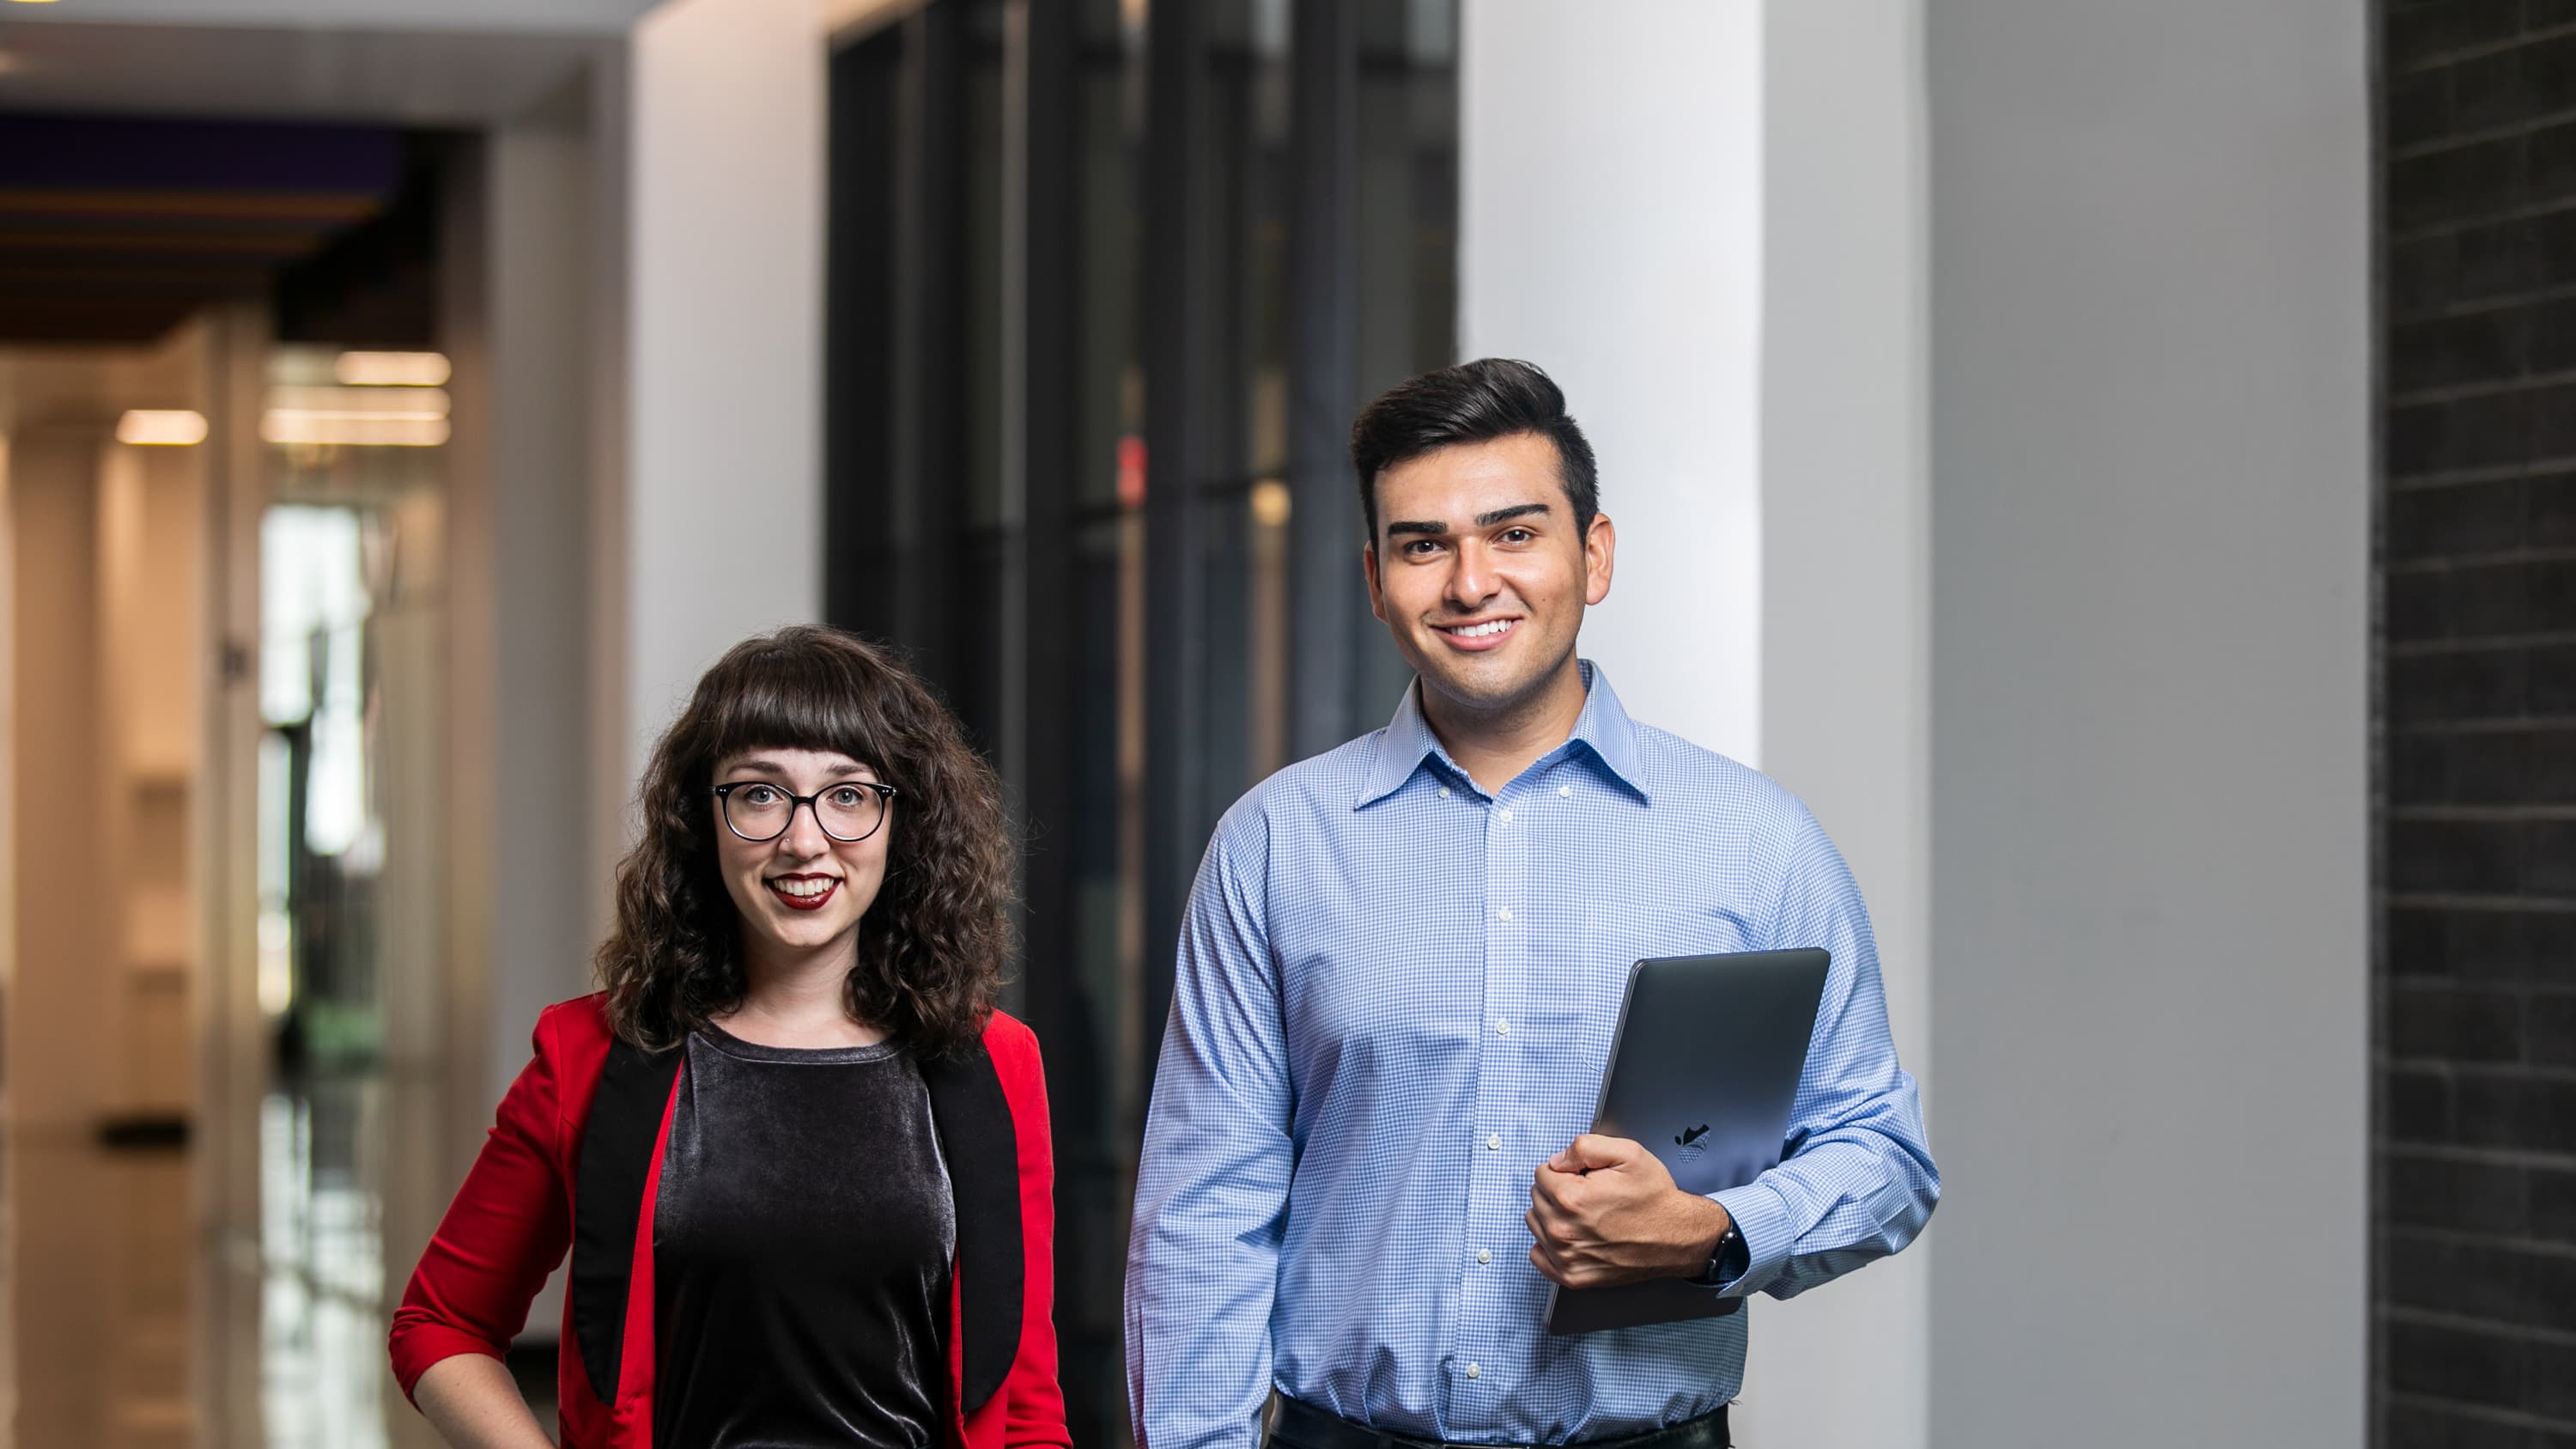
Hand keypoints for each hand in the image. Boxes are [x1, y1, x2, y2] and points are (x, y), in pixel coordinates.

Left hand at [1525, 1133, 1730, 1289]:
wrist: (1677, 1238)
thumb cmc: (1654, 1198)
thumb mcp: (1628, 1154)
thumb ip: (1584, 1147)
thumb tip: (1558, 1160)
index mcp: (1572, 1198)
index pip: (1542, 1173)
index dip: (1566, 1170)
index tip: (1585, 1177)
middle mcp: (1564, 1231)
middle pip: (1537, 1197)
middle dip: (1558, 1190)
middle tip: (1589, 1195)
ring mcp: (1566, 1257)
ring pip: (1536, 1223)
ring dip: (1553, 1214)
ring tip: (1584, 1215)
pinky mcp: (1572, 1276)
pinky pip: (1538, 1255)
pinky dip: (1549, 1244)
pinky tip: (1573, 1235)